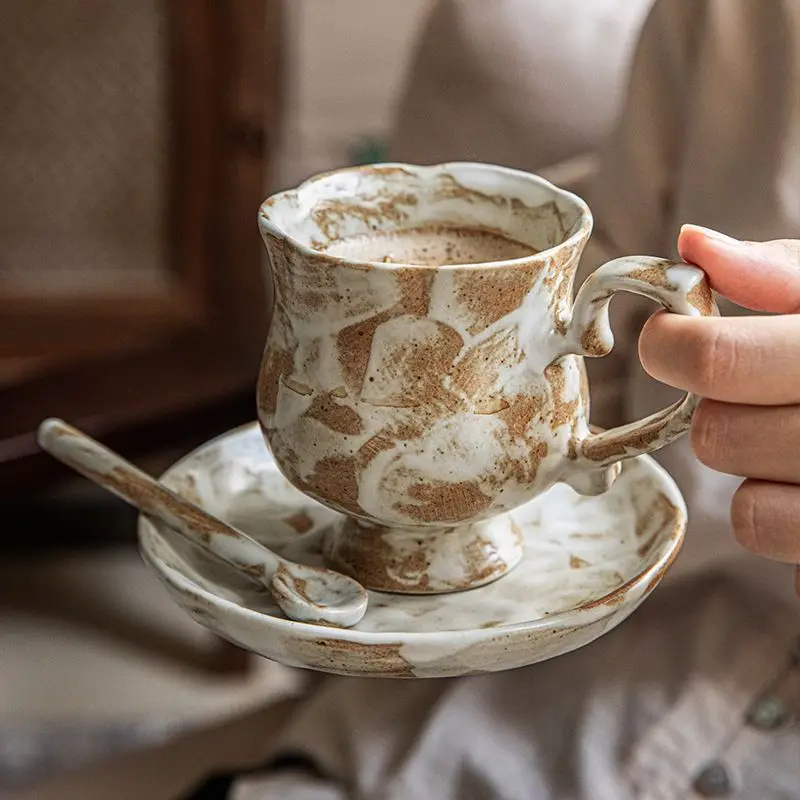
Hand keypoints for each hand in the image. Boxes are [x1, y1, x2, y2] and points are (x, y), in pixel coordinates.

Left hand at [638, 225, 799, 596]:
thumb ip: (778, 271)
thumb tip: (692, 244)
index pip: (720, 361)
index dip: (671, 345)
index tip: (670, 333)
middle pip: (714, 431)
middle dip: (716, 403)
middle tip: (752, 383)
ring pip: (737, 484)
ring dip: (744, 450)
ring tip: (790, 423)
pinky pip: (758, 524)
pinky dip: (765, 504)